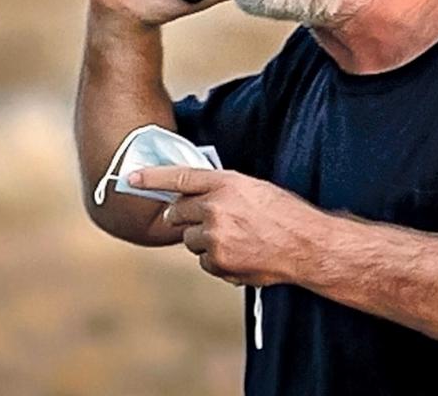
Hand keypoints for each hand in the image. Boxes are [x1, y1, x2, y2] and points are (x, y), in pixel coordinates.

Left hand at [127, 167, 324, 286]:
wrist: (306, 245)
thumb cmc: (286, 215)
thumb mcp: (254, 189)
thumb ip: (223, 190)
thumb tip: (196, 198)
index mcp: (226, 183)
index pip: (180, 177)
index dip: (151, 177)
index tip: (130, 178)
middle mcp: (216, 208)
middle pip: (177, 212)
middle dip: (183, 216)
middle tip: (203, 220)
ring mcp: (214, 237)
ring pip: (190, 240)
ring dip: (204, 240)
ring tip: (237, 240)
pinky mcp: (218, 262)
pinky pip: (204, 262)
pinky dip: (217, 261)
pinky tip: (241, 255)